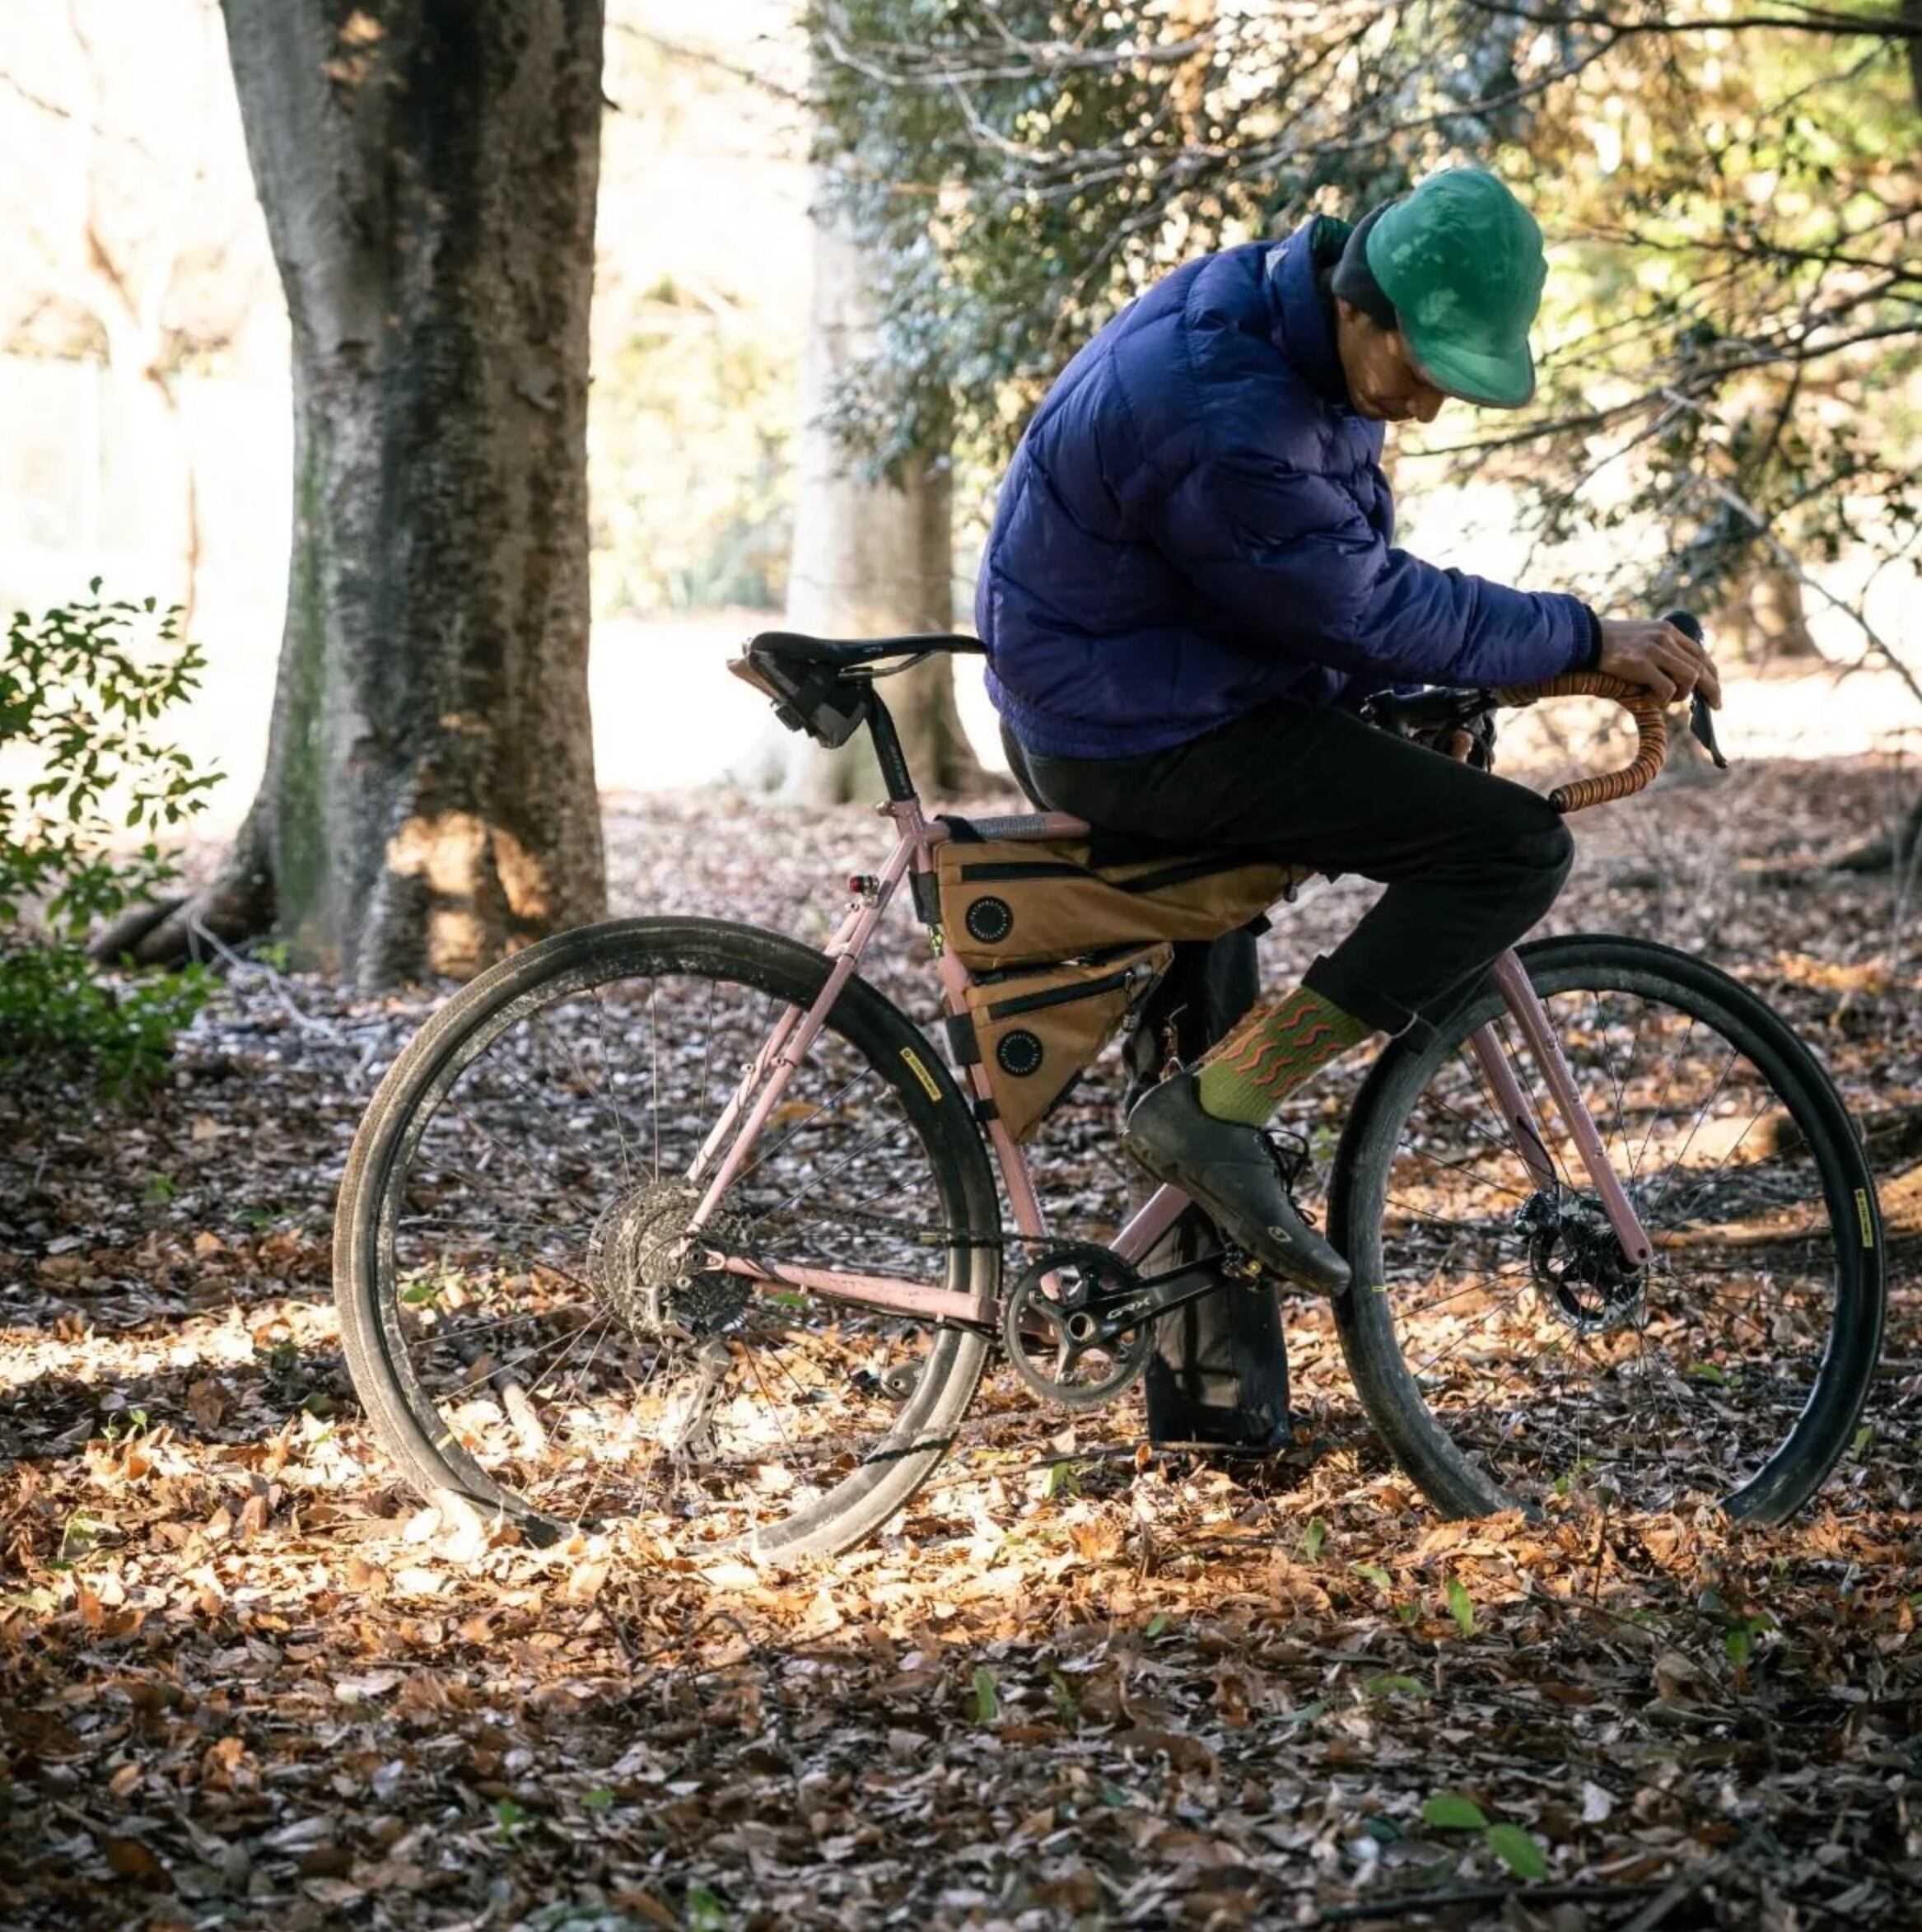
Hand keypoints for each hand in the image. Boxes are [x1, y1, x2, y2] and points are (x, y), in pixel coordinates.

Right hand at [1596, 616, 1721, 708]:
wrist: (1583, 637)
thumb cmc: (1608, 644)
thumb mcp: (1640, 640)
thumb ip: (1659, 651)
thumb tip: (1674, 677)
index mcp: (1668, 631)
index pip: (1700, 653)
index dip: (1711, 673)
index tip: (1713, 688)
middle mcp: (1666, 638)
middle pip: (1701, 667)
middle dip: (1711, 690)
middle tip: (1715, 706)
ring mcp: (1654, 650)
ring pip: (1689, 678)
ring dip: (1681, 695)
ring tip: (1665, 700)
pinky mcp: (1641, 664)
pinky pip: (1666, 688)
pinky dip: (1662, 700)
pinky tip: (1649, 700)